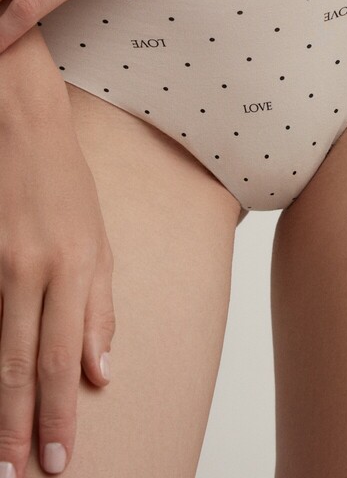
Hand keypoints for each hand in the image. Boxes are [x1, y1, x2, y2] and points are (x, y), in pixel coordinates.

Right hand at [0, 105, 114, 475]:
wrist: (23, 127)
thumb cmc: (66, 184)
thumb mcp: (100, 241)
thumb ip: (99, 307)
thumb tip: (103, 371)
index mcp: (75, 266)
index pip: (67, 357)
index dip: (60, 413)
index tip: (58, 458)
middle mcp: (33, 269)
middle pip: (24, 364)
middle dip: (20, 427)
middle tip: (18, 475)